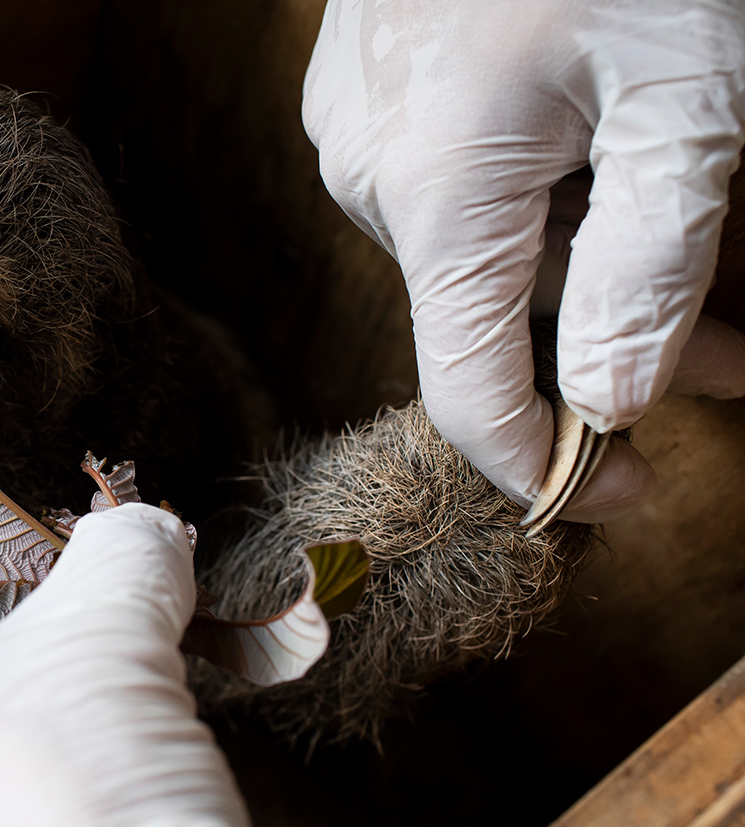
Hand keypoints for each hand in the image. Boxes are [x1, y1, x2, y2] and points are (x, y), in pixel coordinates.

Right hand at [303, 0, 744, 520]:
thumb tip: (613, 399)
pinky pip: (452, 181)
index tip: (624, 494)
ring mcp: (359, 130)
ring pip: (480, 243)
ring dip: (583, 263)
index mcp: (438, 195)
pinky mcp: (365, 94)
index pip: (469, 388)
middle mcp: (373, 177)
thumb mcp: (684, 96)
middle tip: (736, 354)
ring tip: (703, 254)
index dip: (547, 462)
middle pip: (492, 308)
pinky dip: (535, 198)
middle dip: (613, 340)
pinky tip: (600, 166)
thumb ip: (651, 261)